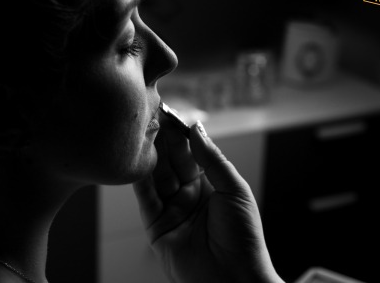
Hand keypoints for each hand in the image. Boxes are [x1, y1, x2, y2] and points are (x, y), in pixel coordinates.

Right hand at [133, 118, 283, 282]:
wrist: (234, 279)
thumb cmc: (243, 237)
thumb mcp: (235, 190)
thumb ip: (213, 159)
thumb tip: (196, 128)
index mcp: (210, 184)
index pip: (191, 152)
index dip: (181, 133)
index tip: (170, 113)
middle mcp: (189, 194)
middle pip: (172, 161)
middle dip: (163, 139)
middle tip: (152, 116)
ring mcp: (172, 209)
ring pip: (157, 176)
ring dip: (149, 154)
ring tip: (142, 132)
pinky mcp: (156, 226)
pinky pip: (146, 198)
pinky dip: (140, 179)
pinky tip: (136, 160)